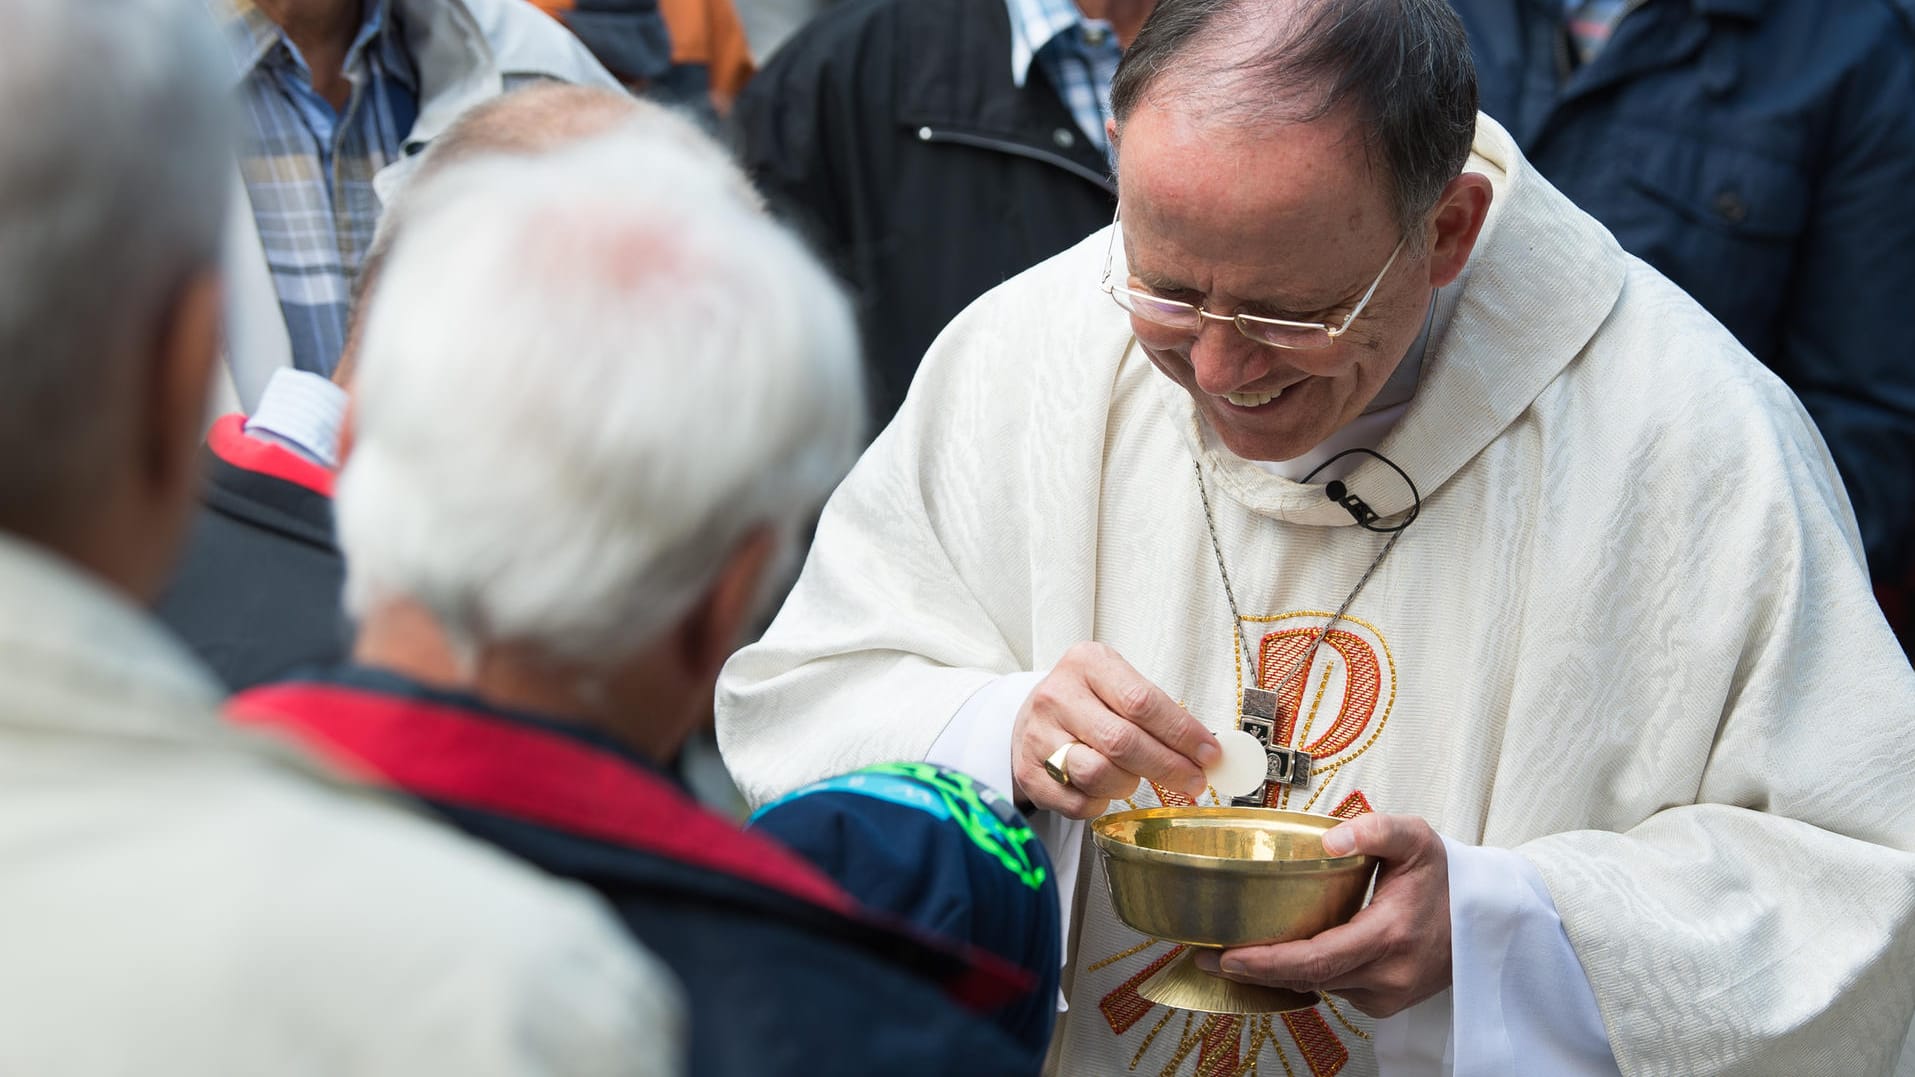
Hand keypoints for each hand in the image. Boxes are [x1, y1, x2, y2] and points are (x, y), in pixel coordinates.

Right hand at [1011, 642, 1221, 818]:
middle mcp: (1057, 696)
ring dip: (1129, 784)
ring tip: (1135, 777)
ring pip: (1098, 774)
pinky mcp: (1029, 773)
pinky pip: (1079, 802)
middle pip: (1122, 742)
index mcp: (1087, 664)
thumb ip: (1160, 714)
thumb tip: (1208, 754)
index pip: (1142, 702)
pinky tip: (1106, 789)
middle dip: (1168, 767)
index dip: (1182, 733)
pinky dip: (1102, 802)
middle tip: (1194, 781)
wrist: (1032, 718)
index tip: (1210, 755)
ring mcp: (1037, 736)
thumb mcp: (1119, 687)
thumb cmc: (1090, 703)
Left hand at [1193, 813, 1450, 1017]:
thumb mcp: (1416, 838)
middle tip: (1209, 956)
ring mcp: (1386, 994)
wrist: (1487, 919)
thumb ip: (1375, 829)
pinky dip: (1304, 974)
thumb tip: (1329, 840)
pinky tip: (1280, 956)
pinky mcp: (1384, 1000)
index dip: (1266, 962)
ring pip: (1318, 986)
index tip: (1226, 955)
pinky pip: (1333, 988)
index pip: (1315, 959)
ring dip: (1277, 973)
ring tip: (1235, 954)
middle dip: (1254, 971)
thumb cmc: (1447, 878)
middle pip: (1307, 980)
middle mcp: (1387, 974)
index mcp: (1390, 935)